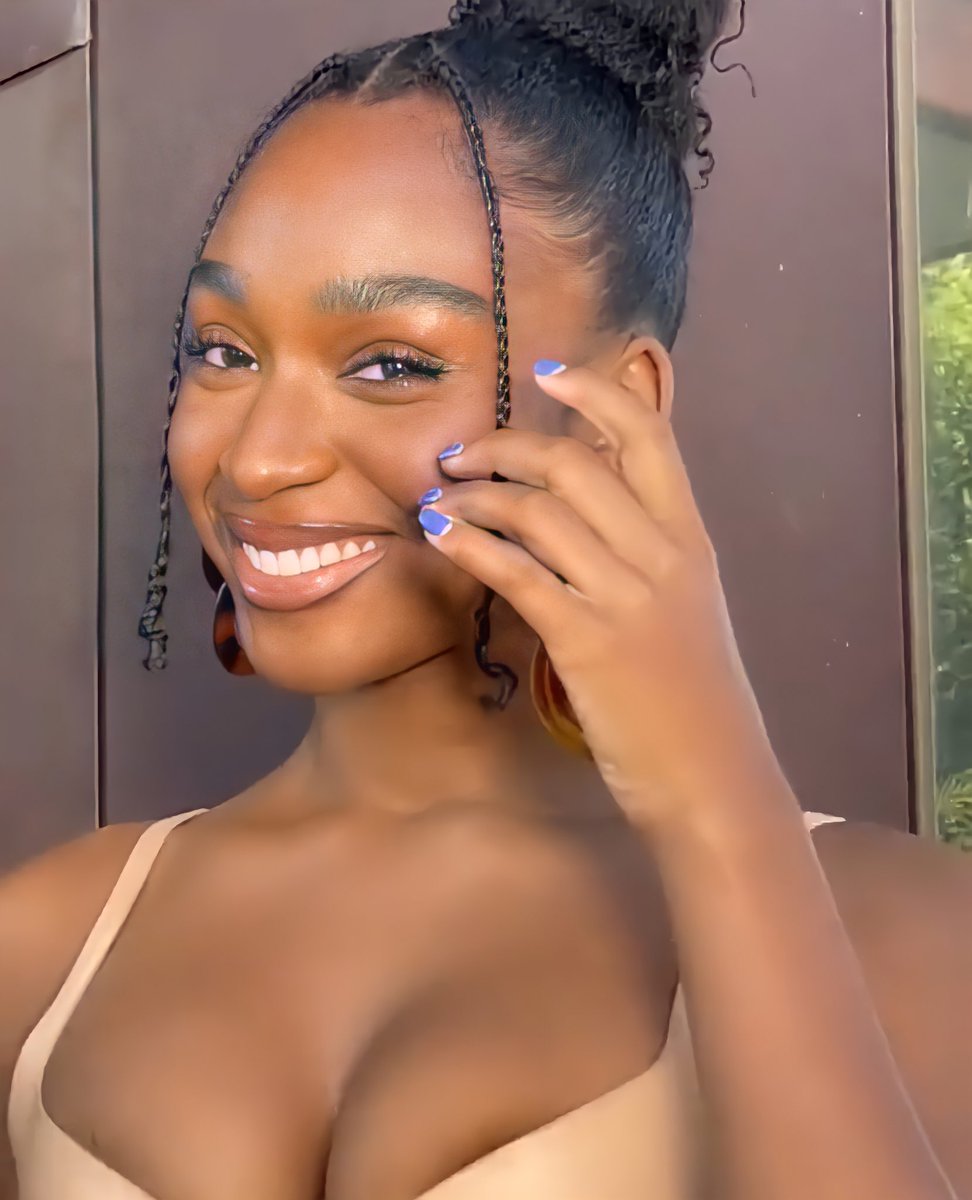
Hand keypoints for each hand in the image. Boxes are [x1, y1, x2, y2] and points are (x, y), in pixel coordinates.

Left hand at [417, 360, 778, 828]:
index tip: (547, 373)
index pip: (650, 436)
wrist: (713, 776)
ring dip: (475, 497)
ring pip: (537, 512)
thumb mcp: (688, 608)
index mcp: (691, 540)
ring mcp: (625, 597)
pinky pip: (517, 573)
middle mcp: (663, 556)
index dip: (596, 394)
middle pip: (574, 464)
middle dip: (504, 447)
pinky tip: (441, 536)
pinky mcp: (587, 642)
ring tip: (439, 502)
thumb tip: (582, 508)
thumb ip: (647, 552)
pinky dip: (471, 545)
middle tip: (459, 457)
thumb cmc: (695, 696)